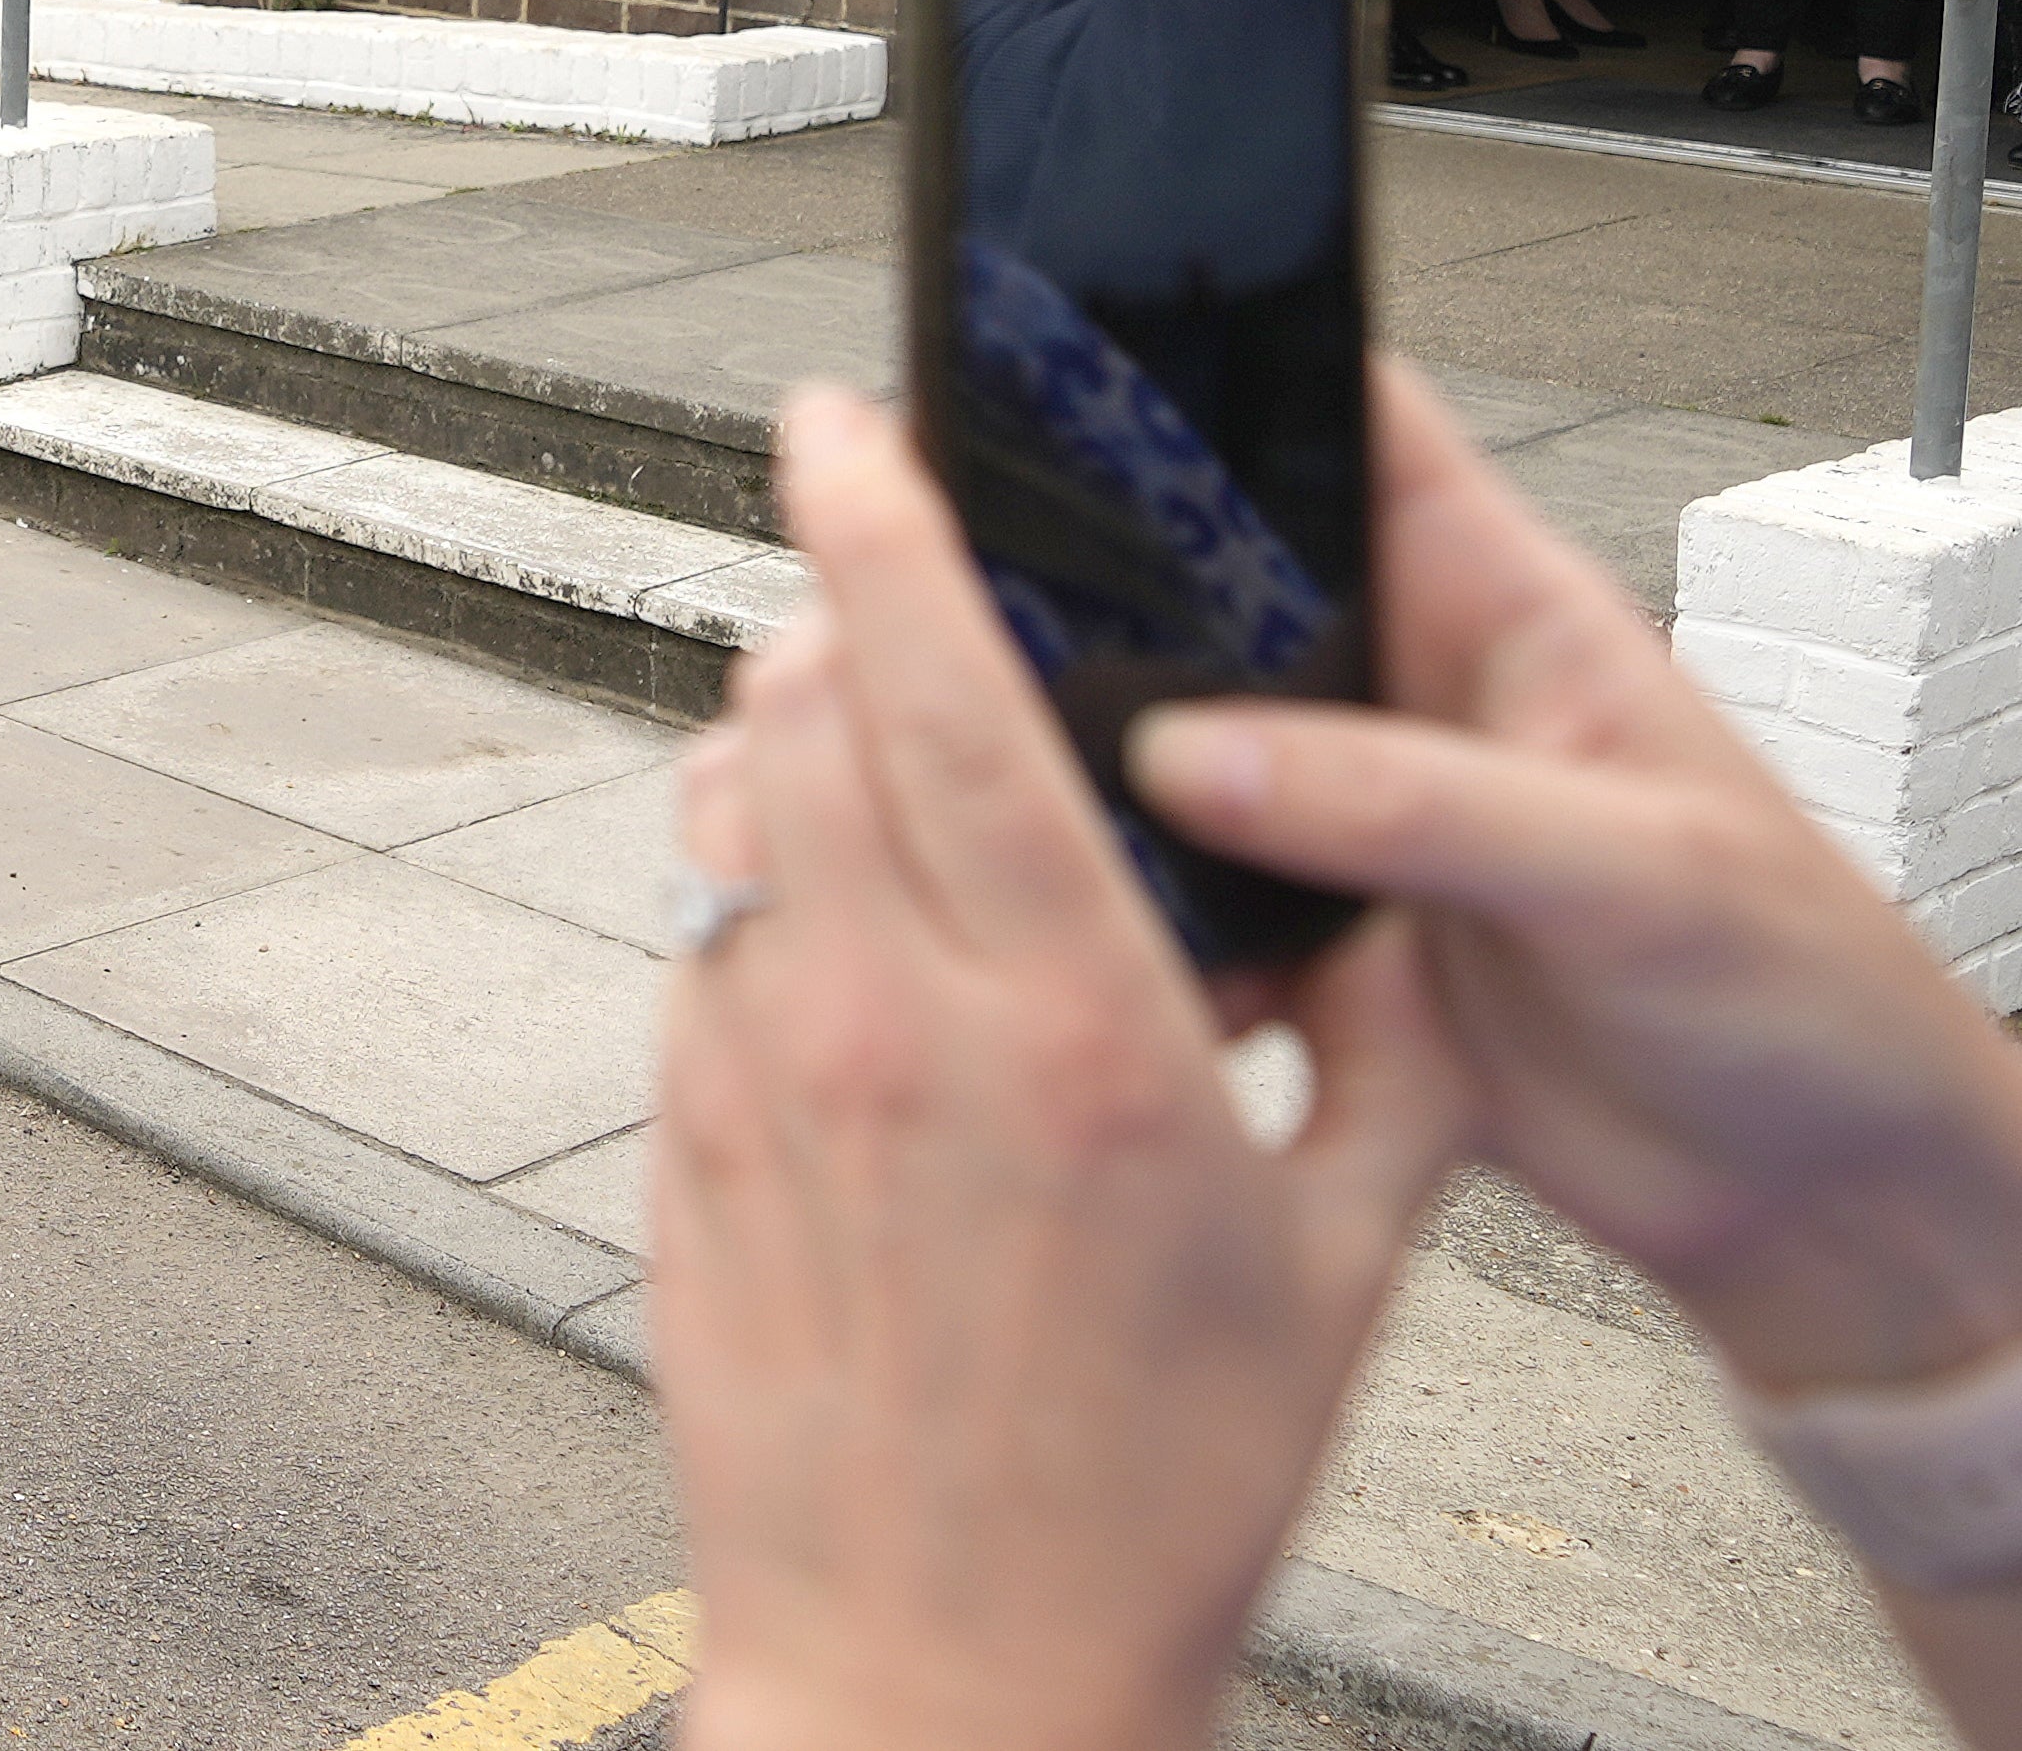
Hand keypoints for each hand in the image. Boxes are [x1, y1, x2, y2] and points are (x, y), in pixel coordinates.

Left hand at [658, 389, 1466, 1750]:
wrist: (945, 1667)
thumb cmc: (1148, 1490)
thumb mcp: (1343, 1258)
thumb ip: (1372, 1051)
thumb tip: (1352, 905)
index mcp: (1064, 1026)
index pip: (939, 693)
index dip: (880, 525)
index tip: (845, 425)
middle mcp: (883, 1025)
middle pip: (803, 713)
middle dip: (836, 624)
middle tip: (892, 614)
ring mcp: (758, 1080)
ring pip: (738, 823)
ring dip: (799, 777)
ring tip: (892, 829)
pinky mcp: (680, 1142)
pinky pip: (710, 959)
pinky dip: (774, 929)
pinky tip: (863, 1018)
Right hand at [1133, 361, 2021, 1400]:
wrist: (1827, 1209)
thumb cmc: (1815, 999)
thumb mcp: (1631, 870)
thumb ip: (1410, 801)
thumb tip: (1193, 752)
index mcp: (1506, 612)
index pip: (1359, 429)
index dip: (1234, 375)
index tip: (1081, 370)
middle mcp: (1413, 701)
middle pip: (1218, 592)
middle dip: (1107, 598)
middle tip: (989, 624)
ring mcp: (1362, 825)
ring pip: (1177, 760)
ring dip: (1111, 791)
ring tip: (1031, 808)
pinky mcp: (1332, 949)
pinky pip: (1194, 915)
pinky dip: (1145, 939)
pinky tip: (1112, 961)